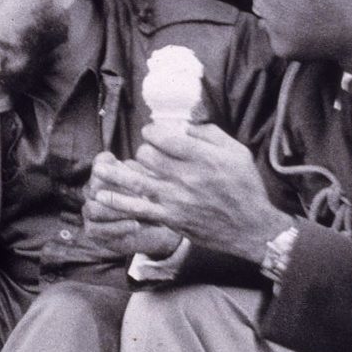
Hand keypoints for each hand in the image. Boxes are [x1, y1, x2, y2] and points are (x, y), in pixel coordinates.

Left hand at [91, 123, 293, 263]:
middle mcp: (187, 177)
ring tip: (99, 166)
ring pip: (137, 180)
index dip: (153, 131)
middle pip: (148, 156)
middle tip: (149, 153)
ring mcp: (176, 200)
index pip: (164, 137)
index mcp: (203, 158)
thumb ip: (209, 134)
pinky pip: (139, 208)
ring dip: (115, 172)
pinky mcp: (171, 218)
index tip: (154, 133)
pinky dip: (118, 202)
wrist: (252, 228)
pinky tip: (101, 195)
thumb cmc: (246, 187)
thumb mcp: (237, 152)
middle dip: (144, 149)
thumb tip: (183, 123)